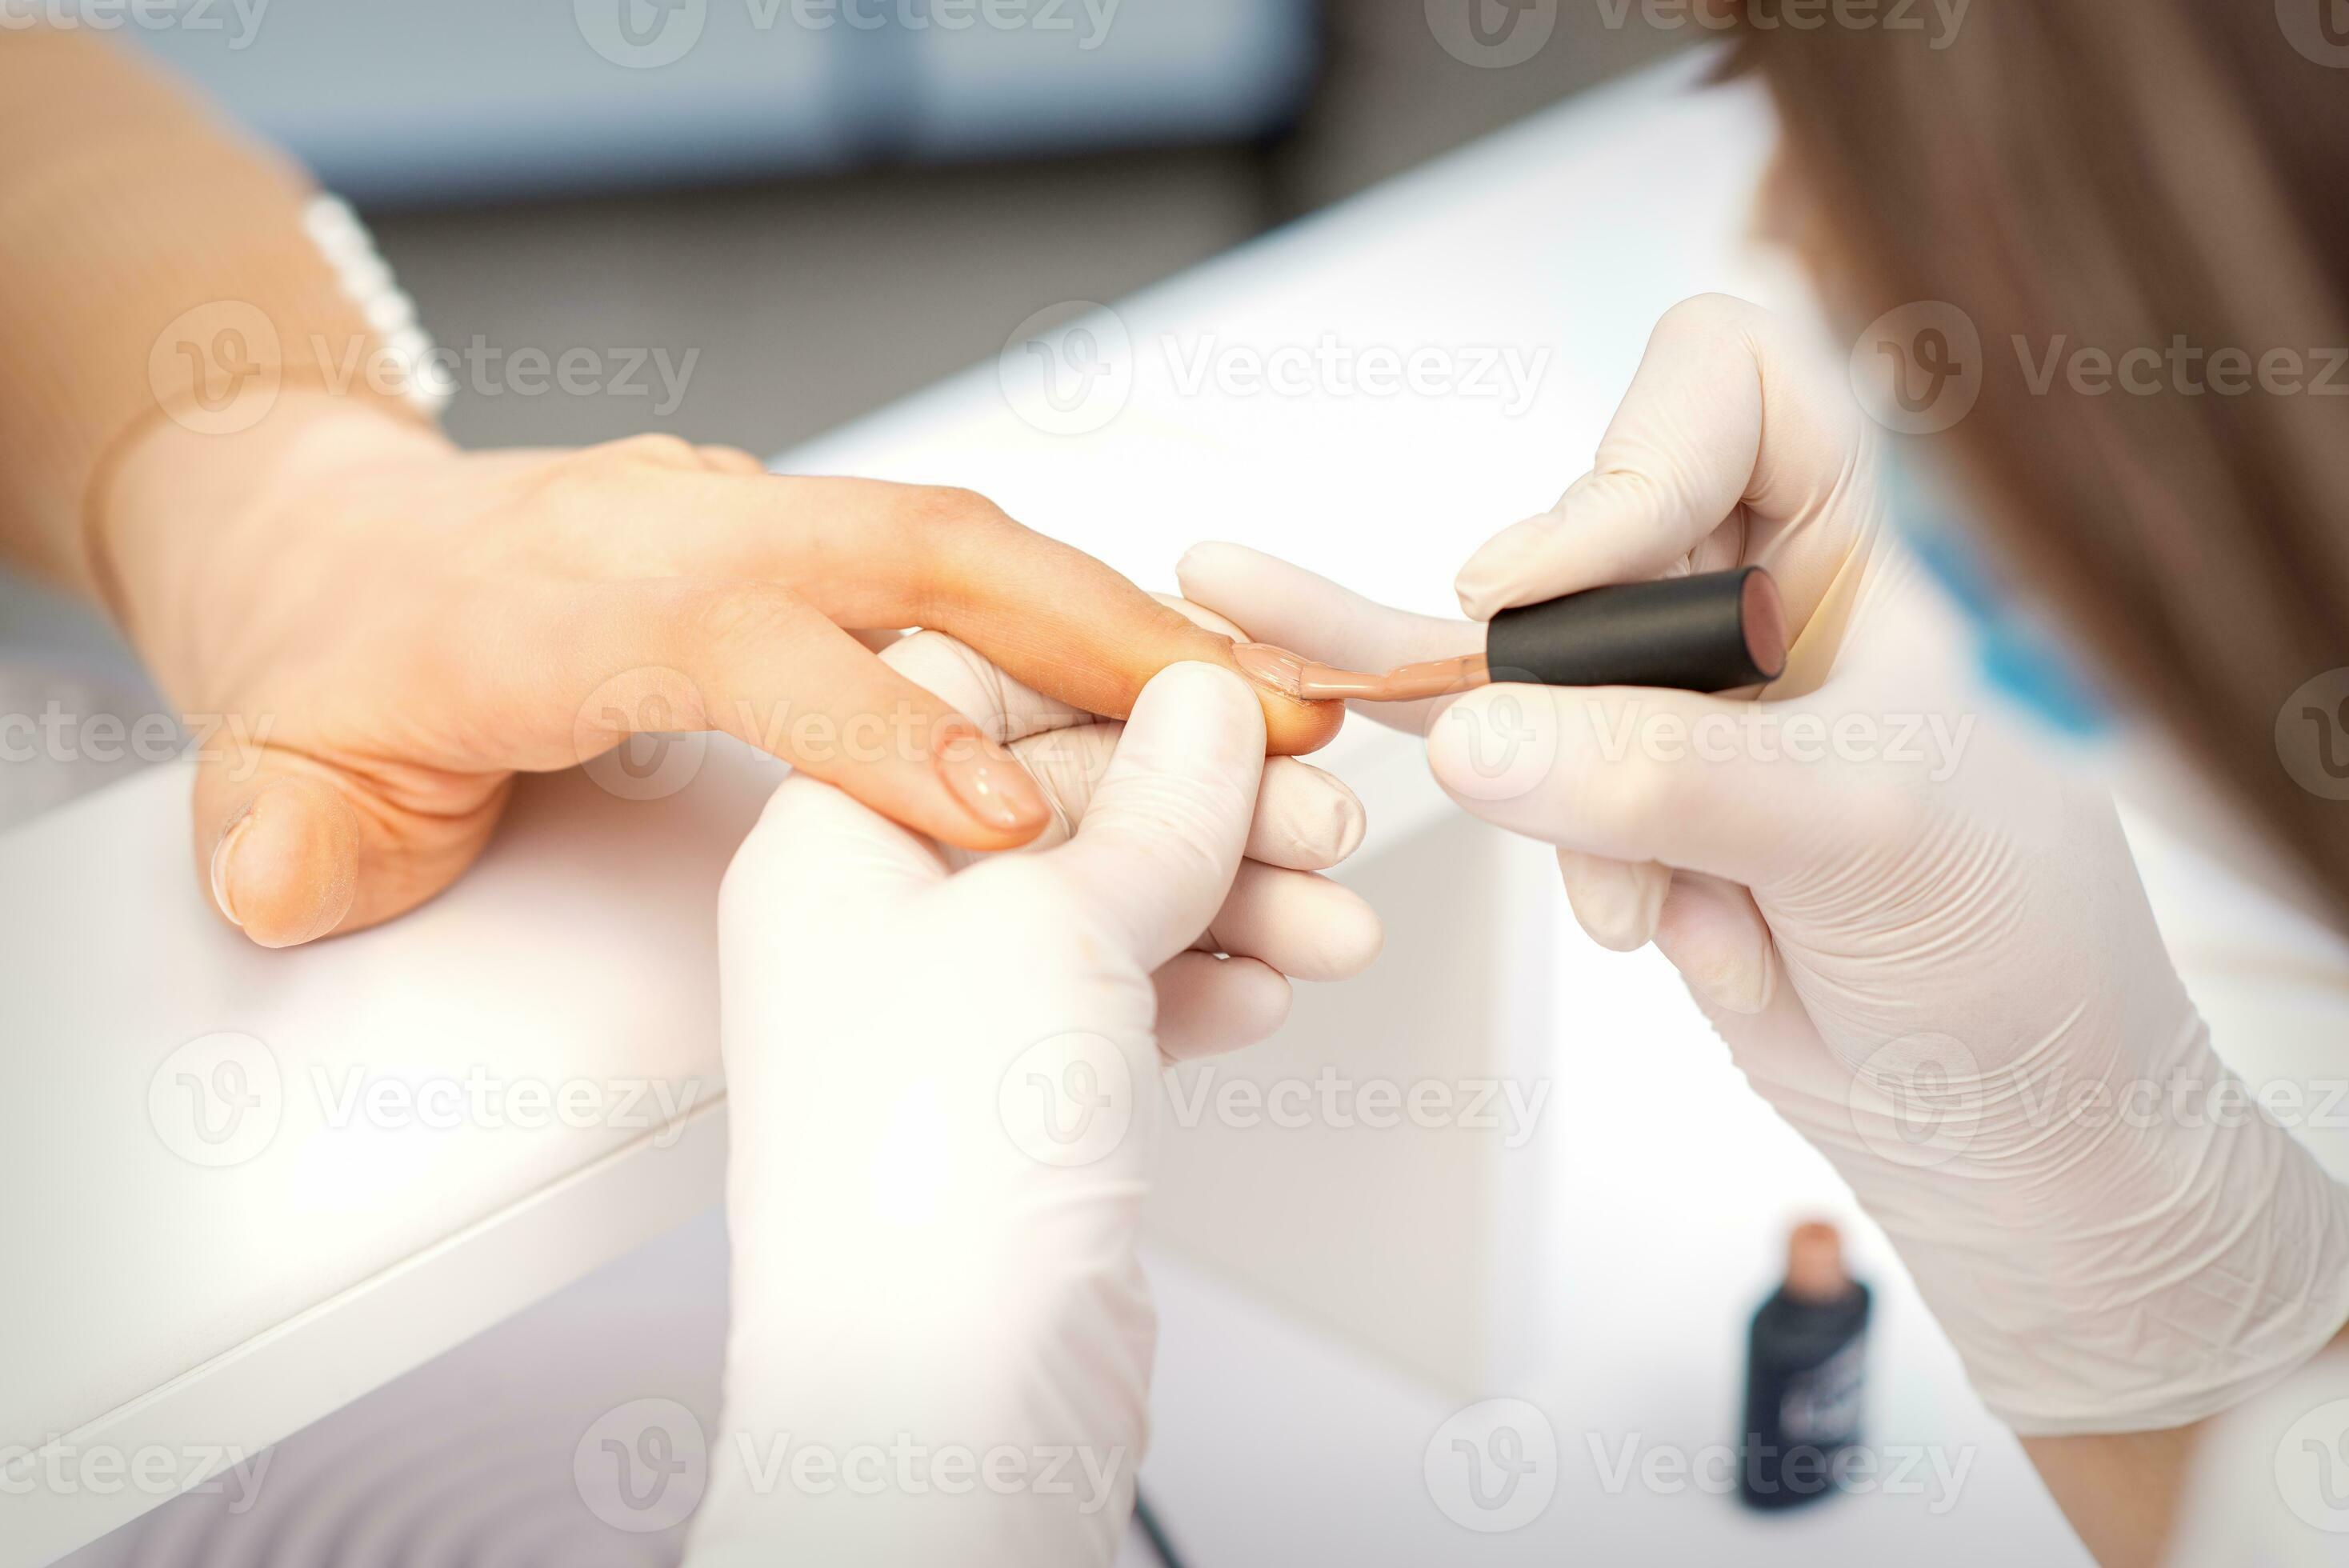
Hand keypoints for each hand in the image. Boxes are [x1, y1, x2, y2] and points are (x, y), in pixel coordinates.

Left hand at [97, 395, 1340, 946]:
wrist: (361, 544)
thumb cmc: (353, 653)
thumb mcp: (285, 766)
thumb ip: (293, 838)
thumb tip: (301, 882)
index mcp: (587, 593)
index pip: (758, 645)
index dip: (885, 732)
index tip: (1007, 822)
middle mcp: (709, 535)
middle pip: (932, 554)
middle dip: (1102, 643)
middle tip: (1252, 731)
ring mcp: (780, 528)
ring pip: (989, 555)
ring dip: (1136, 636)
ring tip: (1279, 720)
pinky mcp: (825, 553)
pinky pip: (984, 581)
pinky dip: (1094, 636)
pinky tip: (1191, 705)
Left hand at [698, 654, 1377, 1565]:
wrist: (938, 1410)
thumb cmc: (929, 1178)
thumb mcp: (1057, 930)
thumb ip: (1154, 803)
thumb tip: (1204, 705)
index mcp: (834, 840)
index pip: (973, 685)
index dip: (1117, 673)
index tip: (1237, 681)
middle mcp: (880, 920)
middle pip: (1069, 796)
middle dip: (1212, 803)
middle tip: (1325, 813)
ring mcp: (949, 1014)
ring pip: (1115, 901)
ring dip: (1238, 898)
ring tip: (1332, 922)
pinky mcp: (1016, 1101)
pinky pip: (1126, 999)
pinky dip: (1205, 985)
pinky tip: (1264, 992)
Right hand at [1182, 295, 2348, 1440]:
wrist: (1998, 1127)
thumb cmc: (2010, 956)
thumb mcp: (1869, 837)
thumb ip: (1669, 773)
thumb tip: (1469, 735)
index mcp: (1858, 547)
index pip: (1731, 383)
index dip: (1628, 461)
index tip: (1547, 594)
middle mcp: (1751, 598)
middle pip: (1584, 532)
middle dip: (1566, 676)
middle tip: (1590, 795)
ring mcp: (1664, 703)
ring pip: (1508, 654)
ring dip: (1527, 778)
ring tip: (1607, 894)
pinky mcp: (1601, 800)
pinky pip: (1466, 731)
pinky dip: (1376, 694)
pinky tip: (1253, 627)